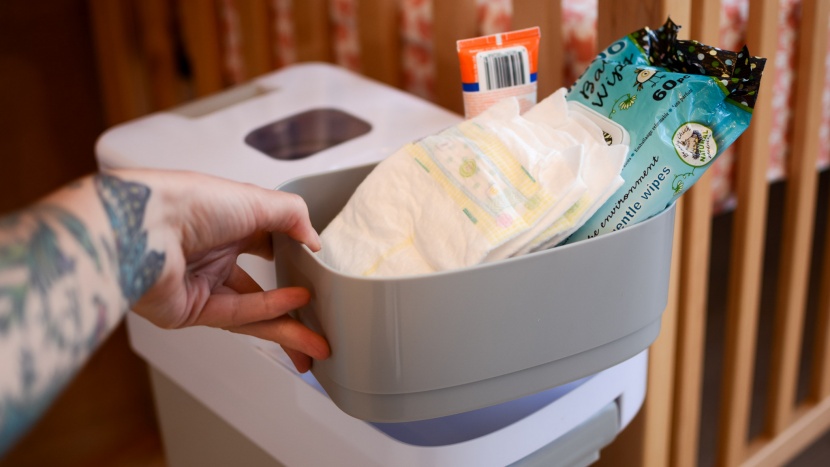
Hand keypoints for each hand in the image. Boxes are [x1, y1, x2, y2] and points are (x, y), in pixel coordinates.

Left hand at [118, 169, 329, 372]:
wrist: (142, 231)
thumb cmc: (186, 203)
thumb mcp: (255, 198)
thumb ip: (292, 215)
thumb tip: (314, 239)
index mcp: (225, 222)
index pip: (265, 242)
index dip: (292, 256)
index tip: (317, 267)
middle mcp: (213, 254)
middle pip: (262, 286)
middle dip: (294, 308)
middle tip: (322, 321)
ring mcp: (202, 285)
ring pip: (254, 312)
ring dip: (288, 327)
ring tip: (319, 342)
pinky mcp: (192, 312)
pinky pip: (238, 316)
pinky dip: (269, 313)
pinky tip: (294, 309)